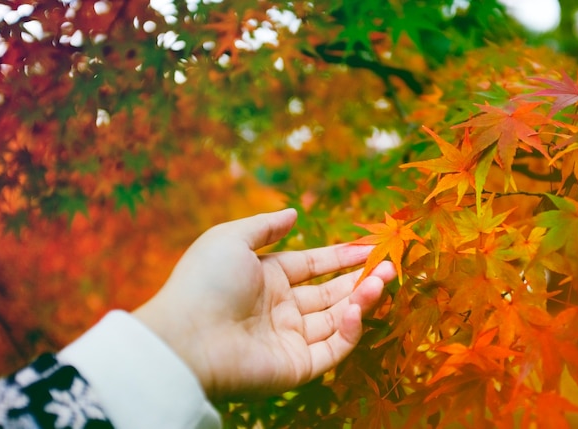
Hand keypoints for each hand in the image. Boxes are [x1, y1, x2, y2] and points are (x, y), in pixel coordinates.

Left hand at [133, 208, 395, 401]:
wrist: (187, 338)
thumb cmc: (206, 282)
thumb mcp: (231, 238)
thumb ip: (266, 226)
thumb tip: (294, 212)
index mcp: (266, 278)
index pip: (312, 265)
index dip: (340, 256)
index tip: (369, 247)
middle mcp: (281, 308)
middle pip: (330, 292)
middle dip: (360, 278)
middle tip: (390, 264)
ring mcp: (290, 338)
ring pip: (337, 319)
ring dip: (362, 299)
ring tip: (384, 279)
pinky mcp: (296, 365)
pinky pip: (332, 348)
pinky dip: (350, 330)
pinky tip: (357, 307)